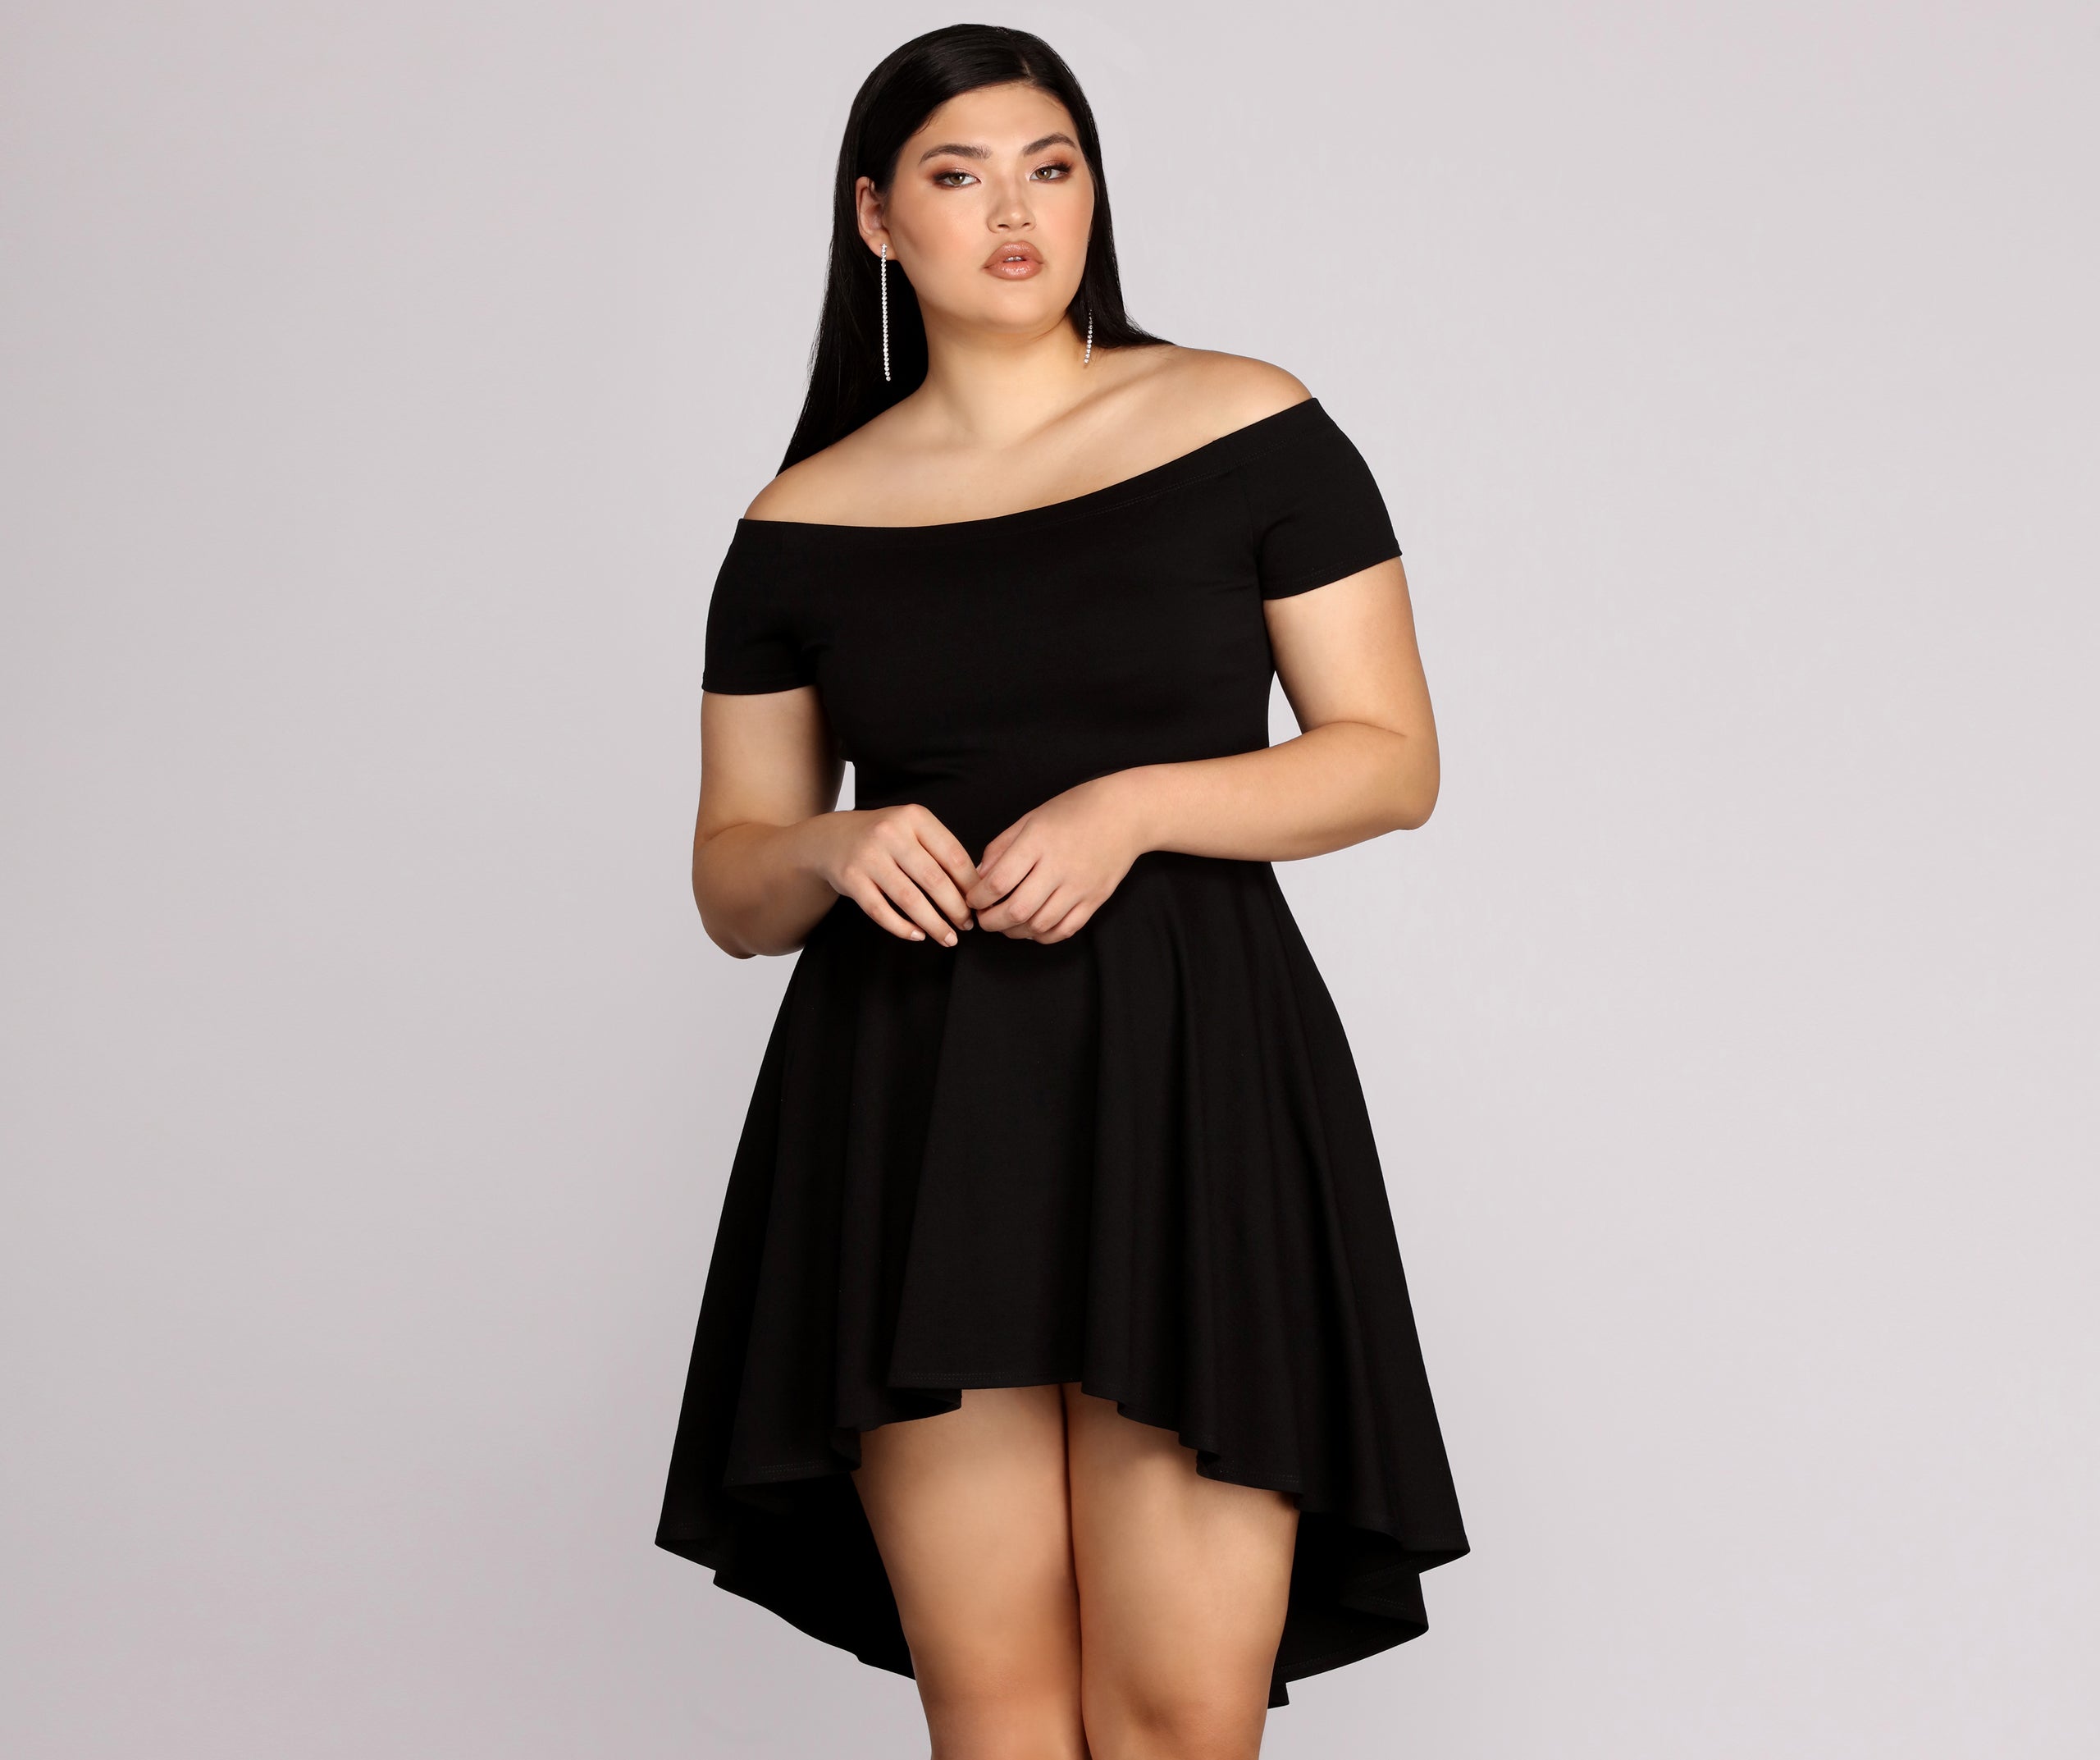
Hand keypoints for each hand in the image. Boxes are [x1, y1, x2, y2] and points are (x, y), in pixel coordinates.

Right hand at [809, 805, 978, 946]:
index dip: (971, 884)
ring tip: (948, 938)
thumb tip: (975, 886)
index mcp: (914, 817)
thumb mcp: (912, 828)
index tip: (980, 902)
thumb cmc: (883, 837)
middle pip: (934, 879)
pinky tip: (918, 935)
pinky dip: (902, 928)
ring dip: (933, 924)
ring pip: (909, 899)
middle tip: (967, 925)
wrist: (831, 838)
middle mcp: (890, 833)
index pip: (953, 855)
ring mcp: (868, 856)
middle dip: (956, 908)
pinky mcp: (851, 879)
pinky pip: (881, 911)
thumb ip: (939, 849)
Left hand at [967, 774, 1147, 942]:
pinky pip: (1065, 930)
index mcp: (1038, 841)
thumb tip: (979, 876)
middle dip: (992, 921)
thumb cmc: (1075, 810)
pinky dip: (1043, 935)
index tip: (973, 899)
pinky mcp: (1095, 899)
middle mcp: (1059, 866)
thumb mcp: (1031, 818)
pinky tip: (1032, 928)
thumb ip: (1002, 846)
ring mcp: (1080, 886)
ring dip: (1015, 931)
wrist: (1125, 813)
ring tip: (1005, 923)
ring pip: (1039, 925)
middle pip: (1017, 910)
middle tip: (983, 918)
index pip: (999, 881)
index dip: (979, 897)